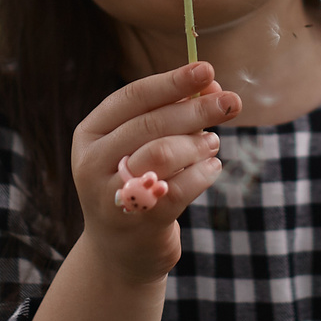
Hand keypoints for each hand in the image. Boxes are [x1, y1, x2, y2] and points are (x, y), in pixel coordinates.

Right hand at [70, 60, 239, 282]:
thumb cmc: (137, 184)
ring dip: (199, 143)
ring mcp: (112, 195)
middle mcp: (92, 162)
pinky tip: (212, 168)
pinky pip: (181, 188)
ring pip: (165, 153)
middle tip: (231, 103)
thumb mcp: (142, 146)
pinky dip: (204, 173)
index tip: (207, 69)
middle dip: (196, 109)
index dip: (172, 81)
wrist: (121, 252)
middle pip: (151, 124)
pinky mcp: (139, 222)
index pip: (132, 97)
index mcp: (90, 134)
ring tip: (214, 143)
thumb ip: (172, 115)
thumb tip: (212, 86)